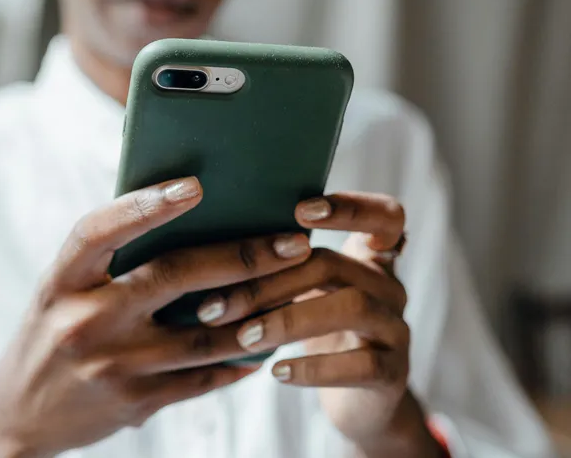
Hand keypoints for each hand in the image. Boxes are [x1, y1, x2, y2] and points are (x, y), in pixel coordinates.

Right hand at [0, 177, 313, 457]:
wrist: (17, 415)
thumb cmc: (50, 332)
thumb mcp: (63, 290)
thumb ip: (110, 260)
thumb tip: (186, 219)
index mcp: (62, 281)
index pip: (101, 231)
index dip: (146, 205)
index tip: (195, 186)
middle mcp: (84, 321)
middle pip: (175, 277)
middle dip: (243, 256)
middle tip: (292, 241)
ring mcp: (111, 366)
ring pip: (203, 335)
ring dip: (257, 311)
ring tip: (296, 288)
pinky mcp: (134, 403)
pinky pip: (201, 379)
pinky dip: (237, 361)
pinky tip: (264, 344)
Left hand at [196, 192, 440, 455]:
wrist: (356, 401)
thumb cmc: (317, 332)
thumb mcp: (304, 292)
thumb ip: (282, 263)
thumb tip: (211, 244)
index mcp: (369, 257)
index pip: (384, 215)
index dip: (350, 207)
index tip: (300, 210)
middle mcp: (389, 286)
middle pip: (334, 264)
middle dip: (270, 281)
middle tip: (217, 304)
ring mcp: (397, 329)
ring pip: (352, 307)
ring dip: (289, 320)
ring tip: (244, 336)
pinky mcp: (395, 373)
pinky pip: (361, 365)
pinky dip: (314, 368)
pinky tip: (277, 370)